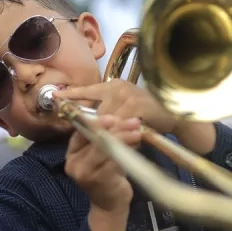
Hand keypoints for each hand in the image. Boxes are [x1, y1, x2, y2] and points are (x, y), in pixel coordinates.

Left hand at [54, 80, 177, 134]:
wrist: (176, 115)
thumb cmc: (151, 114)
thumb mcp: (128, 109)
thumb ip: (111, 113)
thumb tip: (92, 123)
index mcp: (114, 85)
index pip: (89, 89)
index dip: (72, 95)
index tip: (56, 97)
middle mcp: (119, 87)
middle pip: (96, 110)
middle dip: (87, 124)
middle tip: (77, 134)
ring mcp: (128, 96)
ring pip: (106, 120)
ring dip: (100, 133)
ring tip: (91, 144)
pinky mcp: (137, 107)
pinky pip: (119, 126)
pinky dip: (114, 136)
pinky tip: (110, 144)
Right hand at [65, 115, 139, 211]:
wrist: (110, 205)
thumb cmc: (108, 176)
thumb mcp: (103, 155)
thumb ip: (106, 138)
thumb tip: (119, 119)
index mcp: (72, 154)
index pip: (81, 131)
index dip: (98, 122)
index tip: (114, 117)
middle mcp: (74, 164)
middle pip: (94, 138)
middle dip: (116, 128)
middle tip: (134, 122)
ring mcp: (85, 173)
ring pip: (106, 148)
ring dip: (124, 138)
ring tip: (138, 133)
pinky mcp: (100, 180)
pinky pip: (114, 160)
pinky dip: (127, 151)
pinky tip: (136, 147)